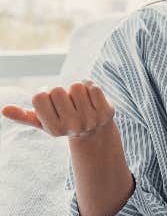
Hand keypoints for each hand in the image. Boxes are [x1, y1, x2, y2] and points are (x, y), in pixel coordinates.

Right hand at [1, 81, 115, 139]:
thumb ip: (24, 116)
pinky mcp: (106, 112)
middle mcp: (72, 127)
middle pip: (57, 90)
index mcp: (53, 129)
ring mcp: (91, 120)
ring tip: (79, 101)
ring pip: (75, 86)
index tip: (50, 100)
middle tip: (68, 103)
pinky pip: (92, 86)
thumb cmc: (63, 122)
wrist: (95, 130)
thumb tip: (4, 110)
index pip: (39, 97)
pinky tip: (91, 98)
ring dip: (77, 89)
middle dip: (61, 91)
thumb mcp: (43, 121)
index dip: (43, 93)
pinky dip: (90, 87)